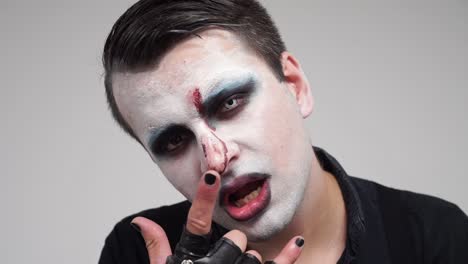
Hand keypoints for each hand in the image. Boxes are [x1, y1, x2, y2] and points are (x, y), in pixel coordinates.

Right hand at [131, 171, 303, 263]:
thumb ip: (156, 246)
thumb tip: (140, 220)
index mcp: (189, 260)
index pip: (196, 224)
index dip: (203, 199)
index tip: (211, 175)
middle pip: (236, 240)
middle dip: (235, 246)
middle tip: (226, 259)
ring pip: (254, 257)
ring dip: (249, 263)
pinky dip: (288, 256)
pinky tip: (297, 242)